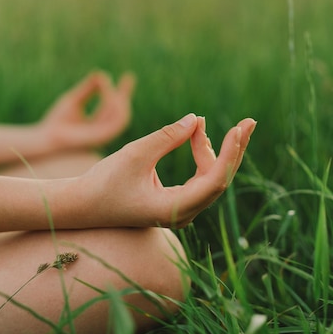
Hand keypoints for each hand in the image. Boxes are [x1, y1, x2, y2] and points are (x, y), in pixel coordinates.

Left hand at [37, 72, 133, 153]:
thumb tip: (100, 73)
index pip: (114, 107)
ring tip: (108, 83)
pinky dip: (113, 105)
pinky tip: (108, 93)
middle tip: (128, 76)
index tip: (128, 76)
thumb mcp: (74, 100)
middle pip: (122, 111)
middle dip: (126, 94)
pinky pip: (115, 121)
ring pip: (122, 116)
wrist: (47, 137)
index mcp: (98, 124)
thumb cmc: (57, 122)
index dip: (123, 92)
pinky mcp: (102, 138)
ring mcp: (104, 136)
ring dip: (119, 98)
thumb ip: (88, 89)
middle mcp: (104, 131)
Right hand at [76, 114, 256, 228]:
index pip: (215, 181)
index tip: (239, 128)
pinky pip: (199, 179)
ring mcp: (181, 211)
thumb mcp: (135, 154)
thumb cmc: (104, 181)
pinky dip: (200, 157)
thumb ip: (167, 136)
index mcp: (174, 209)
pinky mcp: (176, 203)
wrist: (83, 205)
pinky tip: (197, 137)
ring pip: (210, 179)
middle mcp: (183, 214)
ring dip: (211, 150)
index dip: (230, 153)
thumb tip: (196, 119)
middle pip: (219, 180)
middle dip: (233, 149)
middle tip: (249, 121)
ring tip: (199, 124)